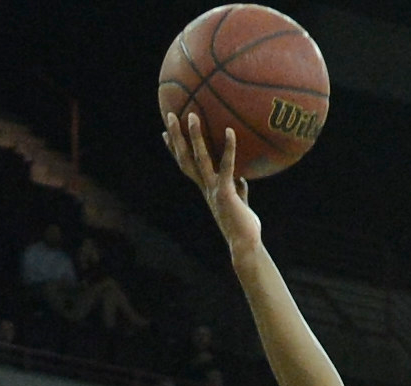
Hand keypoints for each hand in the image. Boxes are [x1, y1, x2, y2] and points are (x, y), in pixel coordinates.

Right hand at [164, 110, 261, 257]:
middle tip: (170, 114)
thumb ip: (238, 190)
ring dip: (194, 137)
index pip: (186, 165)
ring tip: (191, 115)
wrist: (244, 245)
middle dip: (176, 137)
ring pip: (199, 159)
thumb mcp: (240, 205)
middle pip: (185, 158)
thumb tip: (242, 178)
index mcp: (206, 189)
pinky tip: (230, 131)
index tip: (166, 132)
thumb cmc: (243, 228)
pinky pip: (226, 166)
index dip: (175, 149)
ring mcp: (213, 190)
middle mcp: (205, 188)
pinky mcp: (225, 192)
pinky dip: (228, 149)